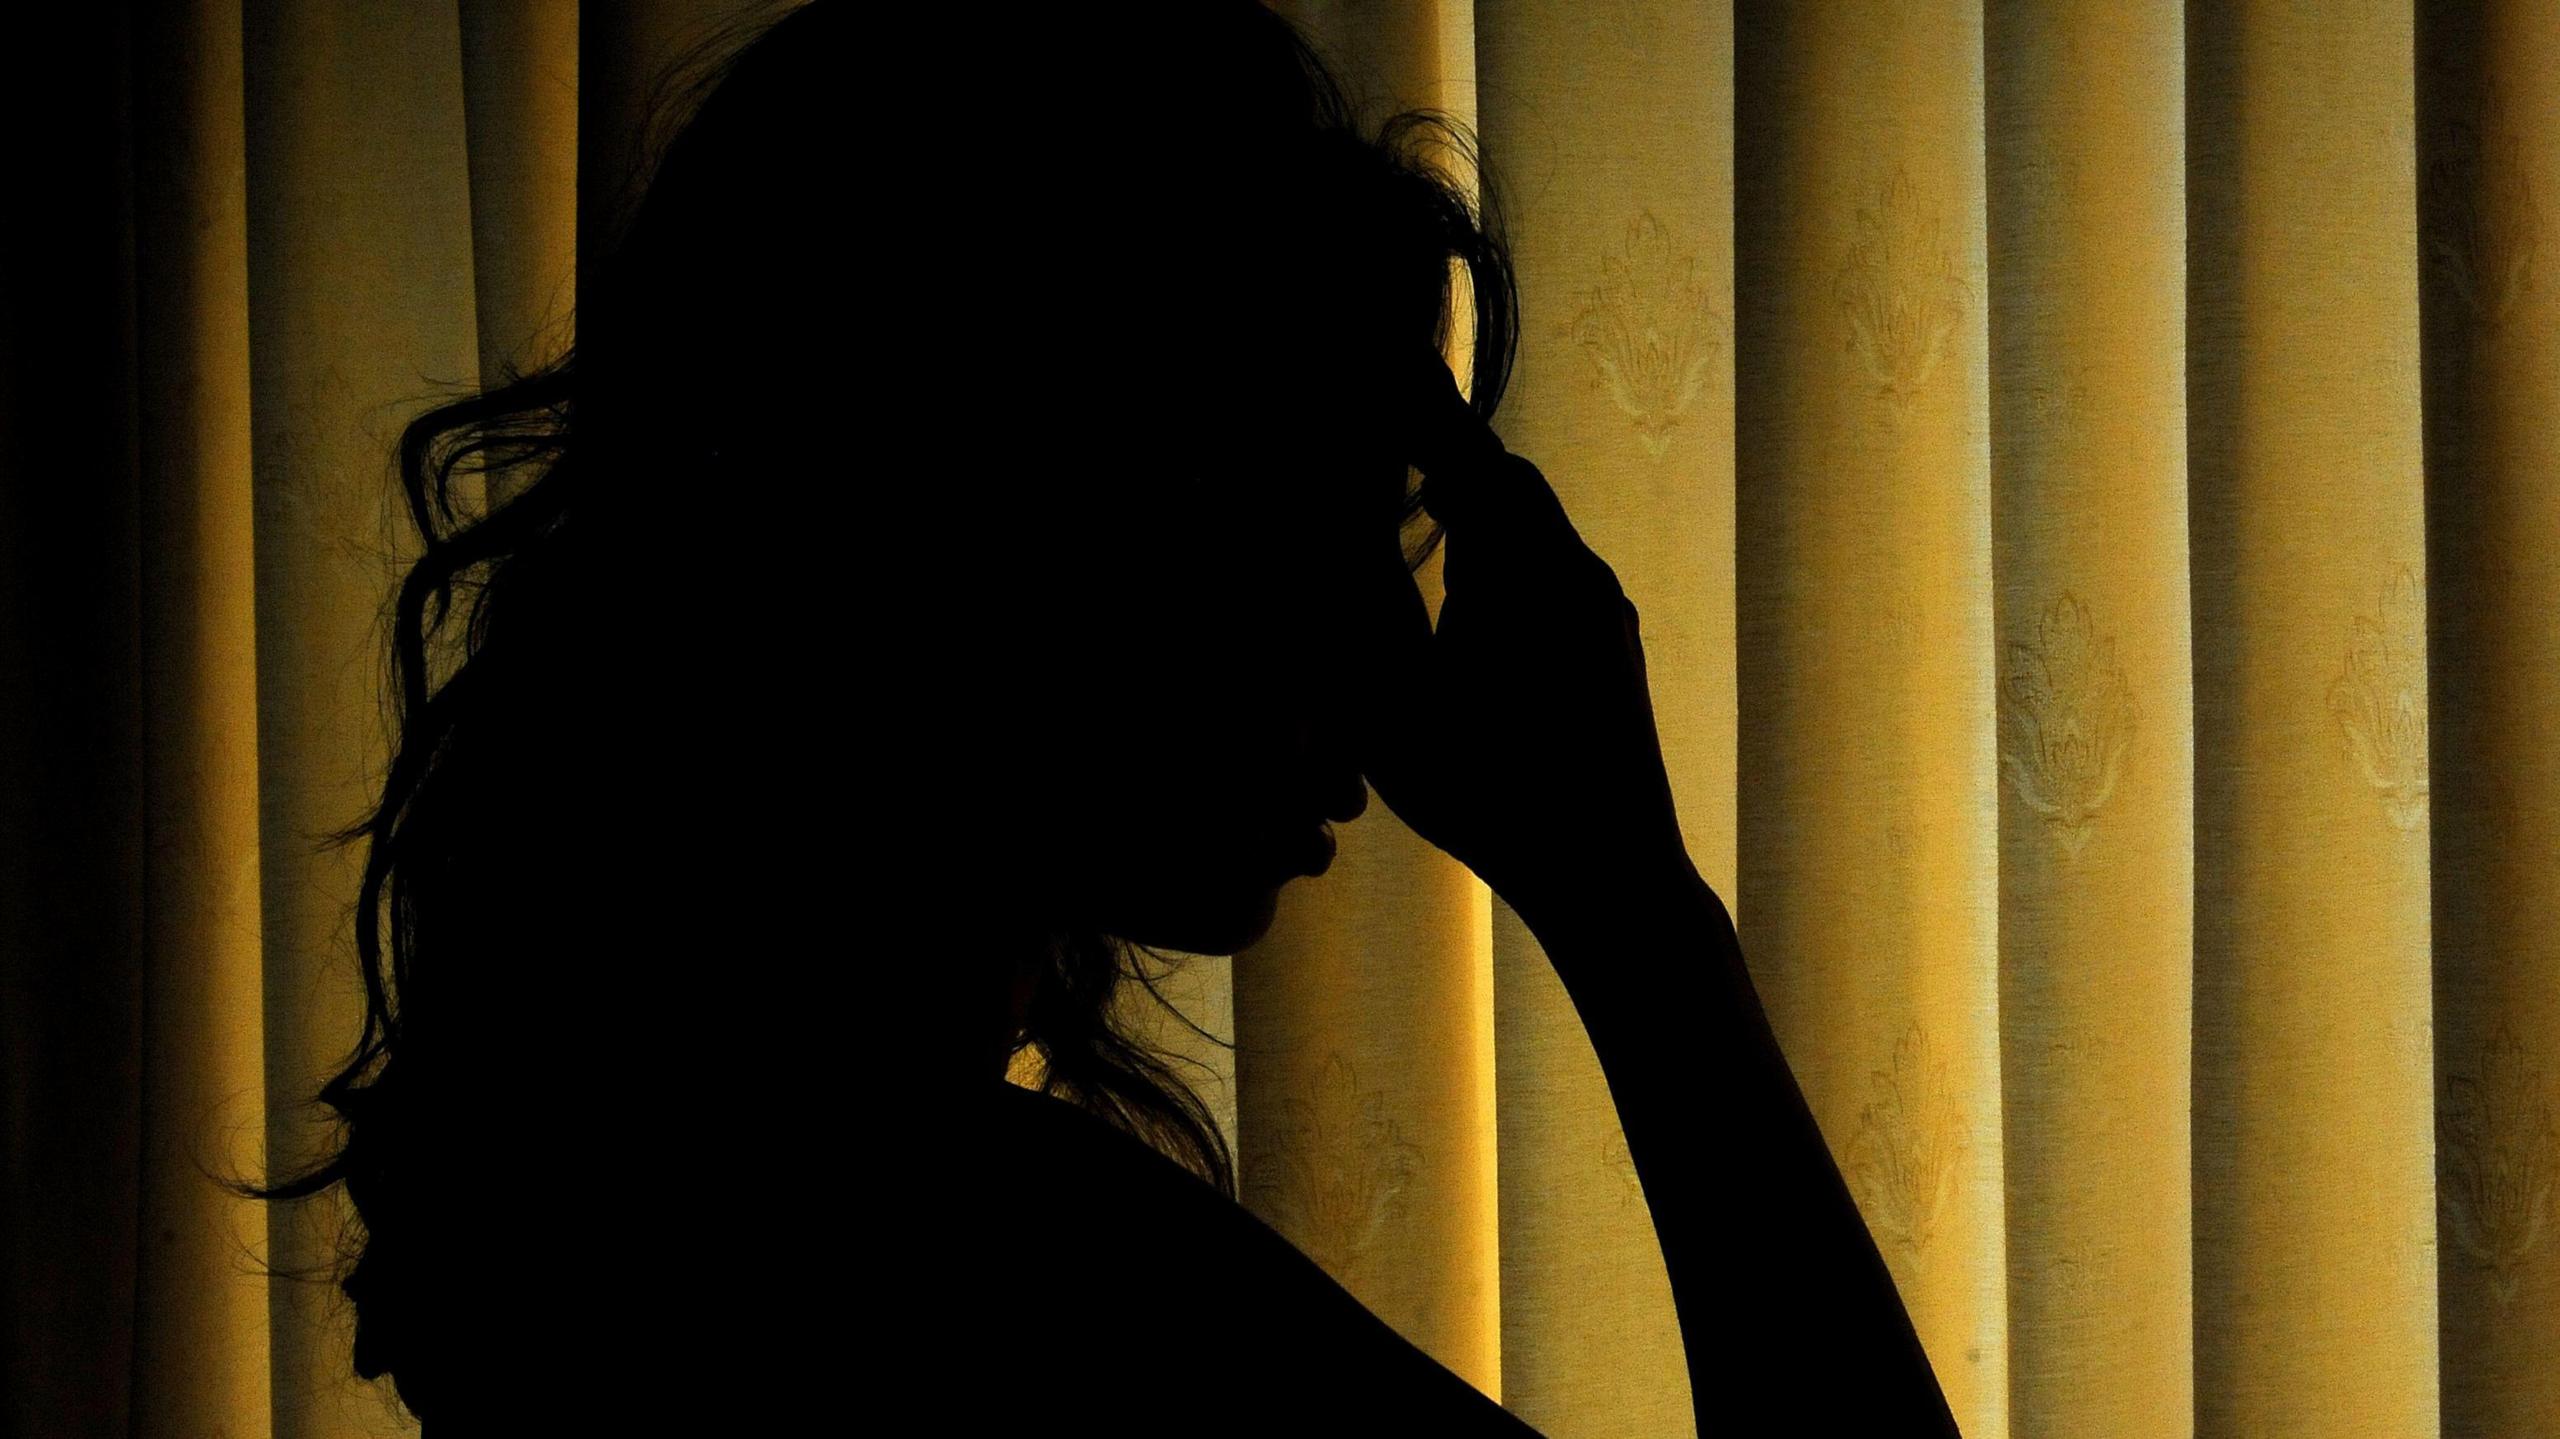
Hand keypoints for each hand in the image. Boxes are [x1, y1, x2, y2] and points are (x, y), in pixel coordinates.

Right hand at [1346, 351, 1692, 922]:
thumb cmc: (1490, 794)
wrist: (1611, 874)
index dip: (1412, 406)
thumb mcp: (1390, 707)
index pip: (1459, 454)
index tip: (1373, 358)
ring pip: (1534, 529)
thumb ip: (1352, 614)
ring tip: (1426, 500)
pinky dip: (1506, 554)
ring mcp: (1604, 613)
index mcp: (1520, 569)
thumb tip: (1316, 544)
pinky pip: (1554, 571)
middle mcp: (1574, 573)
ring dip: (1478, 509)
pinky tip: (1475, 589)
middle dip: (1444, 452)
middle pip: (1504, 481)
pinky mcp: (1615, 650)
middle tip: (1393, 424)